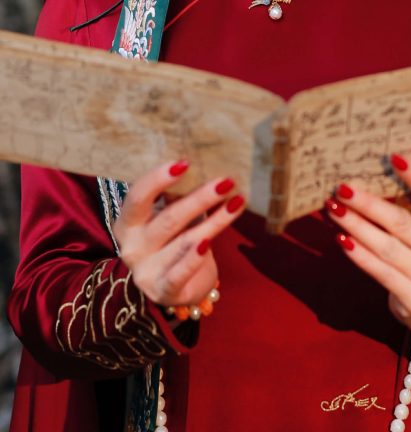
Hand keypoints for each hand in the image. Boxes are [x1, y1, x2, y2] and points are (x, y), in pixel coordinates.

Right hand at [113, 160, 244, 309]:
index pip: (138, 196)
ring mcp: (146, 272)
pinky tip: (209, 241)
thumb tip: (206, 165)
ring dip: (215, 221)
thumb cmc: (174, 239)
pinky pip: (180, 273)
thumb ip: (177, 197)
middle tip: (225, 181)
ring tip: (236, 202)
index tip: (185, 163)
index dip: (158, 178)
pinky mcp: (163, 291)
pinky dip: (195, 258)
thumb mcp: (169, 216)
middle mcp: (132, 247)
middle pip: (168, 218)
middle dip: (200, 198)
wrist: (179, 285)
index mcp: (128, 223)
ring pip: (184, 241)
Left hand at [325, 155, 410, 340]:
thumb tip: (370, 178)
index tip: (394, 156)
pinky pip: (379, 271)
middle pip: (401, 223)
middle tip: (342, 187)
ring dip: (356, 225)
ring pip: (386, 246)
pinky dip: (359, 254)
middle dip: (368, 203)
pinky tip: (341, 238)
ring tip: (334, 209)